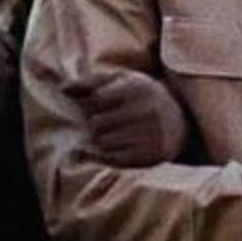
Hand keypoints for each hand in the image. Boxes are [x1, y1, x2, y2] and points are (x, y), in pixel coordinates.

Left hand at [67, 70, 187, 166]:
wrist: (179, 120)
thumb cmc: (141, 96)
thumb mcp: (120, 80)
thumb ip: (90, 82)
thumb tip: (62, 89)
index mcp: (136, 88)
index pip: (95, 101)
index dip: (90, 106)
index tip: (99, 107)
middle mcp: (145, 110)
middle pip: (96, 124)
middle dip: (95, 125)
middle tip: (105, 123)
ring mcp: (150, 134)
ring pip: (103, 143)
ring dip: (102, 141)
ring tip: (113, 134)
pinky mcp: (151, 155)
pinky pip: (115, 159)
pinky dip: (108, 155)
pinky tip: (114, 148)